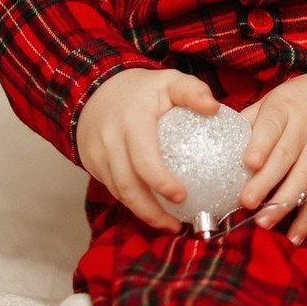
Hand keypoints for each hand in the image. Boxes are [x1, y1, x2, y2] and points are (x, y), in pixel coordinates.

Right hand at [76, 67, 217, 230]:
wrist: (95, 90)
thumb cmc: (142, 90)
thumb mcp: (169, 81)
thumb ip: (192, 91)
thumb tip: (214, 108)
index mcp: (132, 120)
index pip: (144, 158)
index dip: (161, 182)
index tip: (182, 196)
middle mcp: (110, 139)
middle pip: (127, 185)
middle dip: (151, 210)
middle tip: (177, 223)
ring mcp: (98, 154)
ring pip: (119, 192)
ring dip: (143, 213)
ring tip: (169, 224)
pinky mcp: (92, 165)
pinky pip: (113, 189)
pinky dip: (133, 204)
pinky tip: (153, 211)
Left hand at [240, 57, 306, 244]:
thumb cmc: (305, 98)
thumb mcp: (278, 98)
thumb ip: (251, 118)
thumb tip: (214, 138)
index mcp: (286, 107)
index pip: (272, 125)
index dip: (261, 144)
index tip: (249, 162)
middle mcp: (306, 128)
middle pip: (286, 157)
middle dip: (266, 181)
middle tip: (246, 202)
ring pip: (305, 178)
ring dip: (285, 203)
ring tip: (263, 222)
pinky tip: (295, 235)